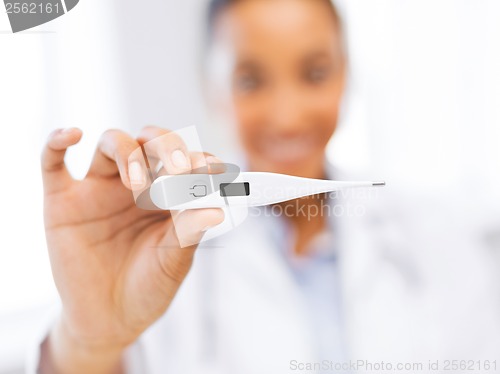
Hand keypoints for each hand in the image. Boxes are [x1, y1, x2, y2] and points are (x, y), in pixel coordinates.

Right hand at [40, 126, 223, 372]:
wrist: (110, 319)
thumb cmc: (149, 286)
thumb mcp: (174, 261)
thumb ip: (190, 231)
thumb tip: (216, 209)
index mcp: (169, 194)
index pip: (185, 161)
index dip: (198, 159)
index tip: (211, 168)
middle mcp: (137, 184)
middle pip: (150, 142)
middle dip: (166, 146)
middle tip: (177, 167)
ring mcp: (99, 189)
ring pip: (111, 142)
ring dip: (127, 152)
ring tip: (137, 184)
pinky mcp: (64, 200)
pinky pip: (52, 162)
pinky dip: (58, 141)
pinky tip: (74, 135)